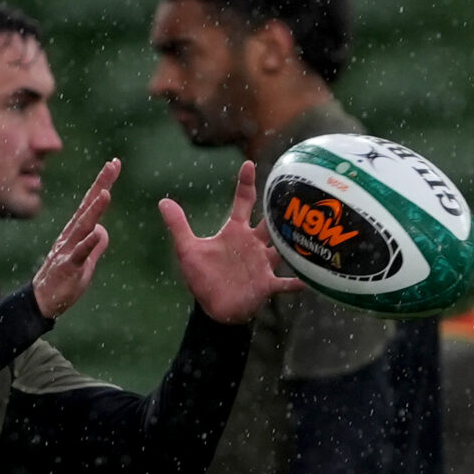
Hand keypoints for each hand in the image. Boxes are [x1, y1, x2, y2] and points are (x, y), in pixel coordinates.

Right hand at [31, 159, 117, 319]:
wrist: (41, 303)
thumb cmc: (63, 283)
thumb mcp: (85, 263)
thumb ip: (94, 247)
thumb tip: (103, 230)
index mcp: (76, 234)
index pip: (91, 205)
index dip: (103, 184)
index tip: (114, 164)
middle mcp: (71, 236)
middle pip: (88, 207)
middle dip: (100, 185)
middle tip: (113, 165)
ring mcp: (67, 250)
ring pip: (83, 226)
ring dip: (94, 210)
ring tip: (106, 193)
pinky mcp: (66, 267)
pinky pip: (79, 253)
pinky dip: (89, 242)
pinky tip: (99, 231)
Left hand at [164, 161, 301, 324]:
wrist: (214, 308)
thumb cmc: (204, 278)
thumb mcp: (188, 250)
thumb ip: (178, 226)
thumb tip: (162, 201)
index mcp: (236, 231)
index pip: (243, 201)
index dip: (245, 183)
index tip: (249, 165)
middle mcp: (253, 243)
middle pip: (270, 220)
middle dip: (280, 207)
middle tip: (293, 189)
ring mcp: (262, 263)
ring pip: (282, 247)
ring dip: (293, 240)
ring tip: (310, 229)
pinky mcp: (266, 284)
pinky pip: (285, 282)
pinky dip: (298, 282)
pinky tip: (310, 279)